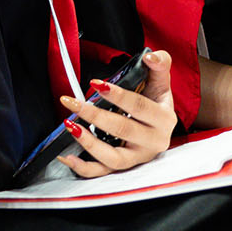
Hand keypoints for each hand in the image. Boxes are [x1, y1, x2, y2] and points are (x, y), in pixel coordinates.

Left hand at [57, 50, 176, 176]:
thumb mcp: (161, 80)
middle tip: (73, 103)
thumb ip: (160, 63)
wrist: (158, 125)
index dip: (118, 95)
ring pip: (114, 157)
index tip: (96, 84)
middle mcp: (153, 142)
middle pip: (123, 130)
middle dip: (95, 116)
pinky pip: (103, 173)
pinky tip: (67, 157)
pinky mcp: (124, 168)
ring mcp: (138, 157)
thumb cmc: (155, 100)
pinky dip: (84, 168)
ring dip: (89, 143)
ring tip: (71, 126)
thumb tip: (150, 58)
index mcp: (164, 119)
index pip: (139, 106)